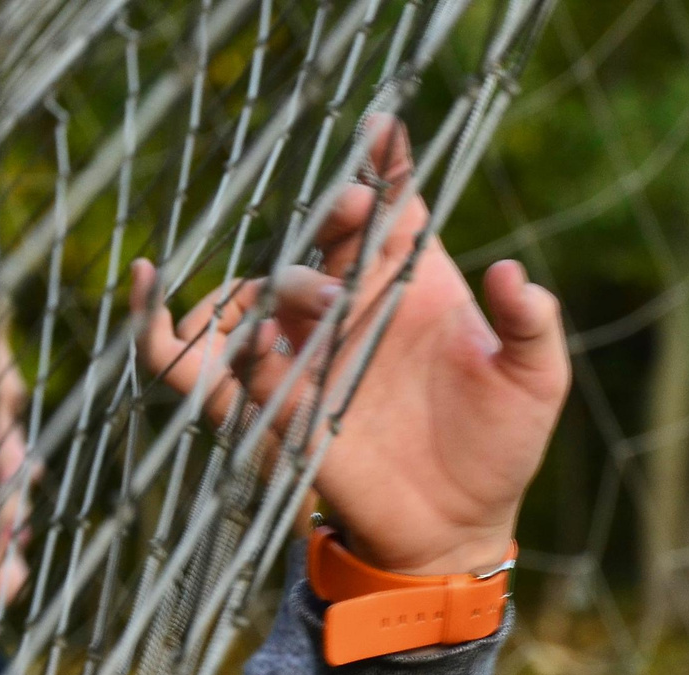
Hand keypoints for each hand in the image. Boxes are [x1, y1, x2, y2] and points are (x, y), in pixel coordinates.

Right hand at [132, 117, 568, 577]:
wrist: (456, 529)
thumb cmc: (501, 450)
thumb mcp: (536, 381)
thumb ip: (531, 323)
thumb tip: (512, 272)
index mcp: (410, 285)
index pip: (390, 205)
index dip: (383, 163)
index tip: (382, 133)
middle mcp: (348, 309)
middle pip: (316, 236)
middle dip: (328, 214)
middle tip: (350, 214)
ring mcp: (302, 354)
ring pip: (256, 290)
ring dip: (276, 285)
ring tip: (314, 307)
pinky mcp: (265, 405)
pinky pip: (196, 364)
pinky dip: (163, 335)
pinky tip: (153, 298)